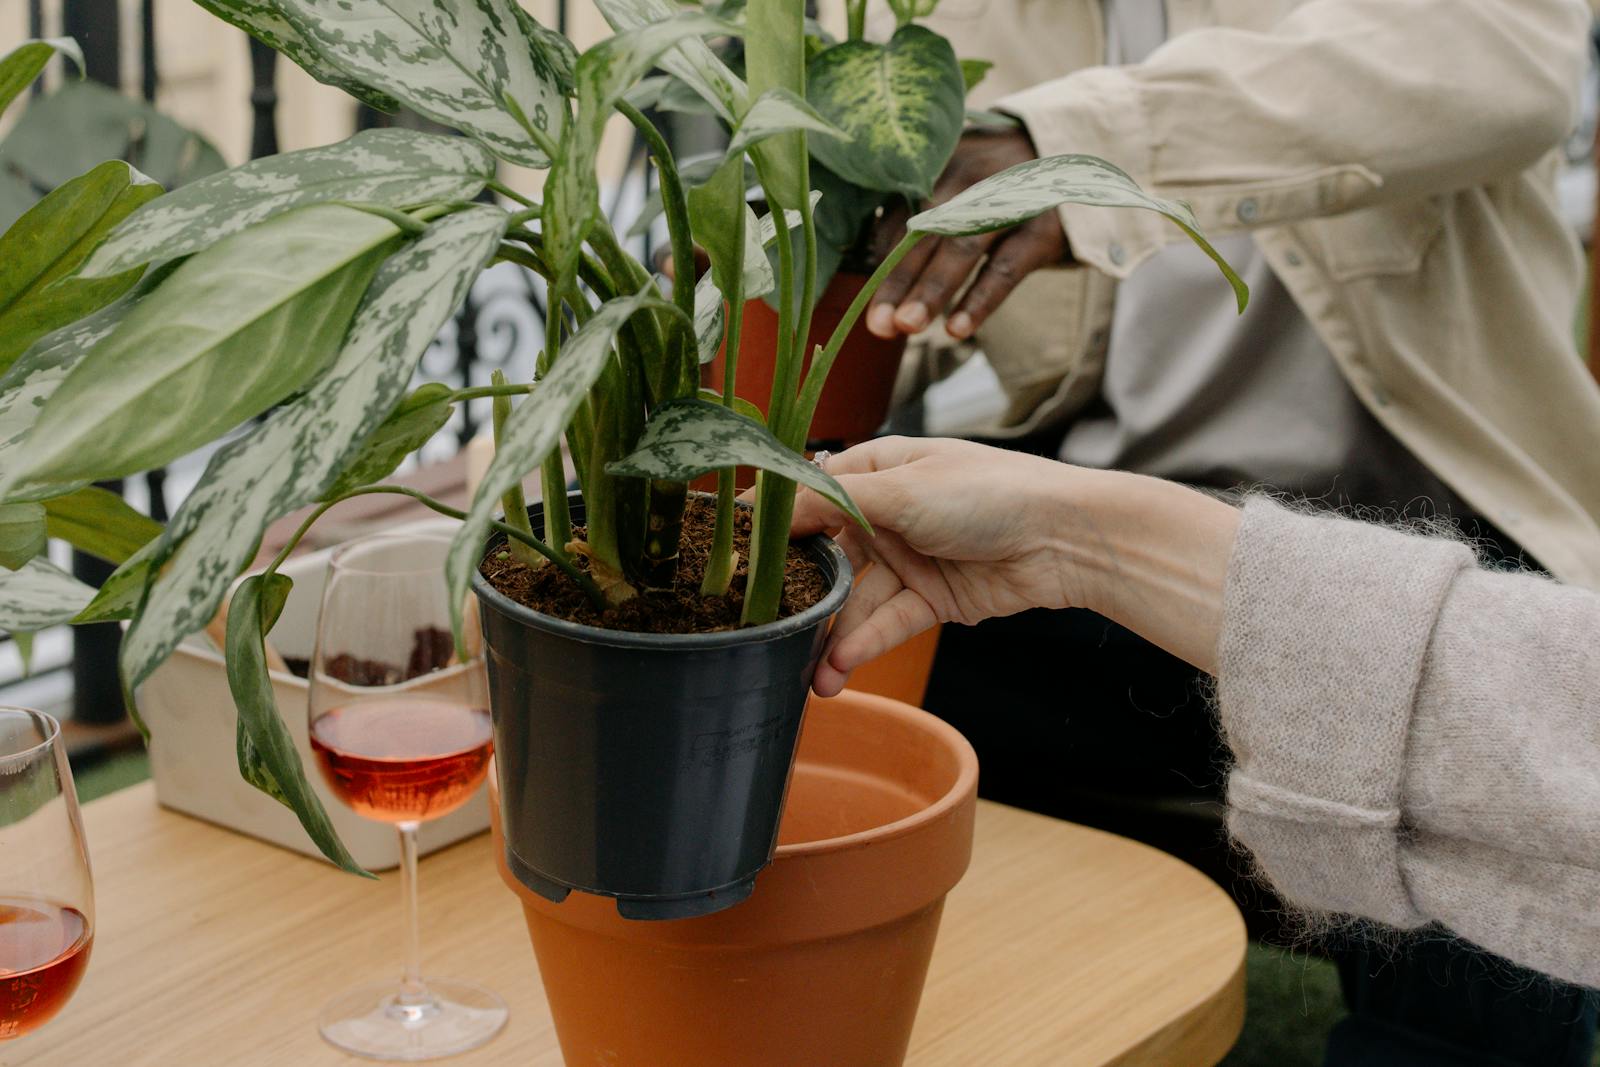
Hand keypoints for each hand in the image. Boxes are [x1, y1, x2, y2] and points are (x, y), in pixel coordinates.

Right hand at [789, 437, 1239, 695]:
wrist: (1067, 539)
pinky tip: (836, 668)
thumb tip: (768, 506)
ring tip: (803, 669)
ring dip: (830, 632)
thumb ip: (833, 502)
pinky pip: (886, 622)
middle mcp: (887, 512)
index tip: (731, 554)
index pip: (811, 494)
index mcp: (878, 467)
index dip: (773, 524)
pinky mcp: (932, 598)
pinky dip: (861, 645)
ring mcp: (909, 557)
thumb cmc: (991, 492)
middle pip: (827, 553)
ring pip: (854, 598)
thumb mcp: (902, 487)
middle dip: (798, 591)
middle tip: (759, 625)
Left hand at [865, 129, 1068, 341]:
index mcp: (944, 163)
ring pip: (962, 248)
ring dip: (932, 291)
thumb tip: (877, 266)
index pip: (903, 215)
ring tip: (906, 327)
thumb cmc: (1005, 185)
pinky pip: (1005, 269)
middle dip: (897, 281)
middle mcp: (974, 175)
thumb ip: (926, 214)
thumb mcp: (966, 185)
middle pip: (926, 232)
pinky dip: (979, 300)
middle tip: (876, 325)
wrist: (1084, 158)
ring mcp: (1012, 198)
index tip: (861, 299)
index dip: (881, 259)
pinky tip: (956, 329)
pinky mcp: (1045, 226)